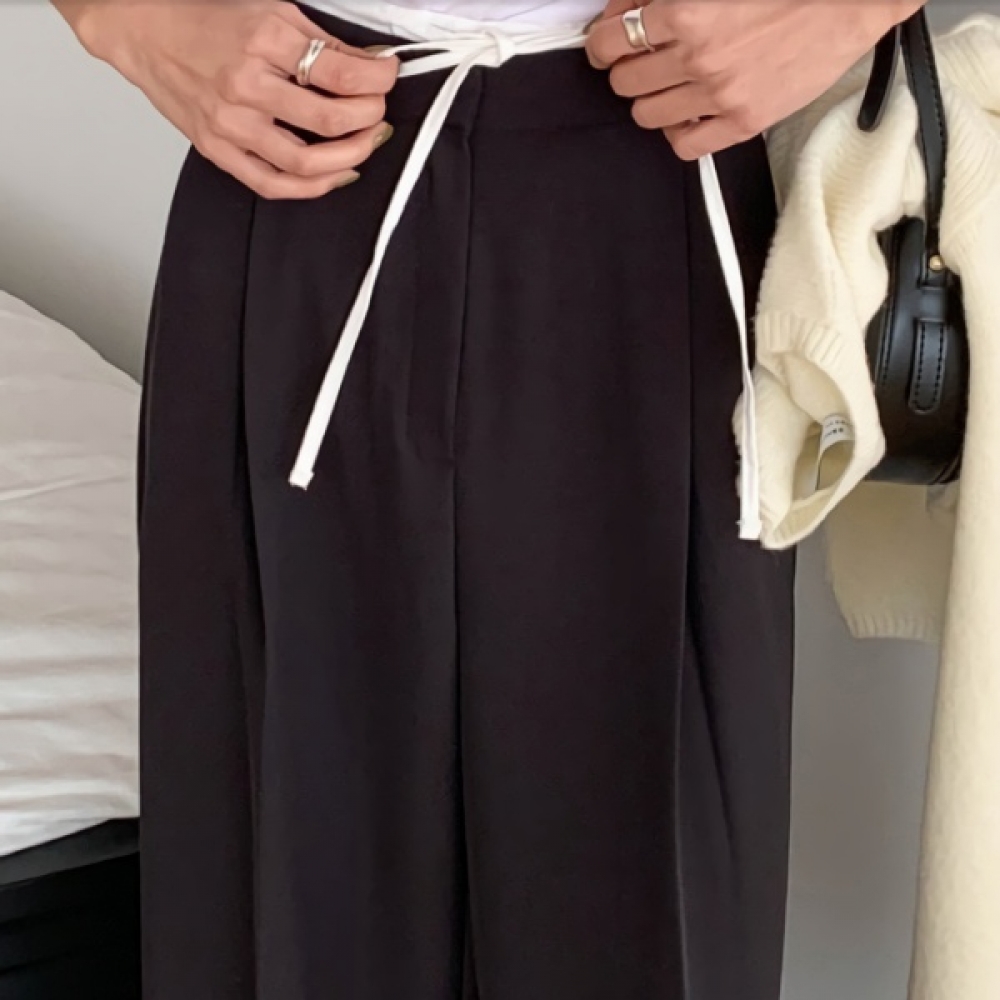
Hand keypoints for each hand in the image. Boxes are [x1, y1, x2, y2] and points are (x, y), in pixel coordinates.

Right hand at [66, 0, 398, 198]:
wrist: (144, 32)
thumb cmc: (209, 21)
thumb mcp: (270, 12)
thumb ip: (321, 42)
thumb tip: (371, 66)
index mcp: (263, 40)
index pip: (340, 73)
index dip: (377, 80)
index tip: (388, 76)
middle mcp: (247, 85)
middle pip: (329, 121)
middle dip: (369, 120)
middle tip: (379, 114)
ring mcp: (231, 124)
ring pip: (306, 163)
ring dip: (349, 158)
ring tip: (364, 145)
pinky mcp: (218, 150)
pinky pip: (273, 185)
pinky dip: (312, 187)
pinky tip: (334, 175)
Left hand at [586, 0, 924, 159]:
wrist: (850, 0)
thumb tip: (622, 11)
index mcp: (687, 10)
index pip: (610, 41)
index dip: (601, 43)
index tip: (607, 45)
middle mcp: (698, 56)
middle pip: (624, 82)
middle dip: (627, 70)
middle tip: (644, 62)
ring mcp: (719, 94)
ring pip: (646, 115)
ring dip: (650, 100)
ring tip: (669, 85)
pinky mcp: (742, 122)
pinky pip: (683, 145)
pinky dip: (678, 131)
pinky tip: (689, 113)